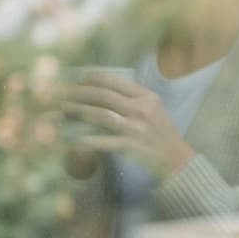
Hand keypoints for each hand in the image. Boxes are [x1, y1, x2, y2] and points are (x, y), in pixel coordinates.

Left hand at [59, 73, 195, 177]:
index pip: (115, 82)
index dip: (93, 78)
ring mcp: (135, 128)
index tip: (79, 78)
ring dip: (78, 111)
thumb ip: (134, 98)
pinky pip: (102, 141)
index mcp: (147, 97)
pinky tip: (71, 138)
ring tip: (63, 109)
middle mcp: (141, 110)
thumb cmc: (162, 132)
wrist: (175, 159)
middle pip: (104, 96)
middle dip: (80, 93)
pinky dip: (85, 139)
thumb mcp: (154, 108)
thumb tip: (104, 88)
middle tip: (63, 93)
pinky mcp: (130, 146)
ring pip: (100, 114)